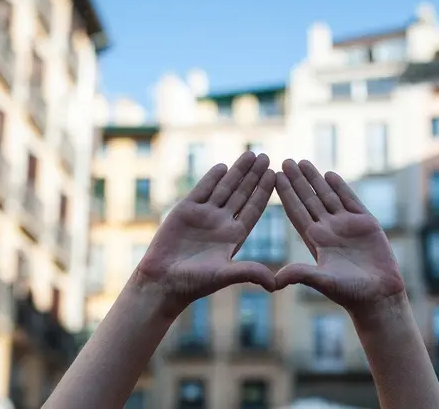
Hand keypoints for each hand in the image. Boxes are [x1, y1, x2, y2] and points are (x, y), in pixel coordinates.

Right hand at [131, 152, 276, 316]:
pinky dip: (212, 178)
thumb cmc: (194, 283)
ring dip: (237, 171)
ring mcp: (204, 215)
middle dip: (253, 175)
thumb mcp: (225, 275)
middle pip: (241, 193)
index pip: (253, 208)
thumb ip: (249, 273)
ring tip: (251, 155)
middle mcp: (221, 222)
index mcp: (234, 236)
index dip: (263, 191)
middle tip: (266, 157)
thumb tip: (276, 284)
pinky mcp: (185, 210)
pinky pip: (202, 190)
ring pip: (224, 188)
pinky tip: (223, 166)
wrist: (162, 281)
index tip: (275, 175)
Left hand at [274, 160, 404, 316]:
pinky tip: (329, 175)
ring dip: (315, 179)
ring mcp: (346, 225)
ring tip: (302, 162)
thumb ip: (301, 275)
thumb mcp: (322, 282)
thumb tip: (274, 280)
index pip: (297, 212)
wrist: (379, 296)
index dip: (286, 194)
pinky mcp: (366, 223)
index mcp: (315, 241)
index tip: (274, 177)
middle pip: (309, 199)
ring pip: (327, 196)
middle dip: (297, 181)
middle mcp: (328, 230)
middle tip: (285, 161)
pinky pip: (351, 201)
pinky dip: (341, 187)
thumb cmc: (350, 293)